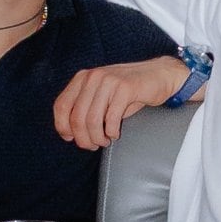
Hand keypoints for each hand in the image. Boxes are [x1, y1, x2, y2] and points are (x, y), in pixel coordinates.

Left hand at [52, 57, 193, 150]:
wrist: (159, 75)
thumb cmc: (130, 90)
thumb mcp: (102, 95)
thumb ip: (85, 106)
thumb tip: (71, 132)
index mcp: (82, 78)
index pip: (61, 105)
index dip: (62, 126)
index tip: (71, 138)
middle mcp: (93, 77)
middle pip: (76, 117)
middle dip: (83, 138)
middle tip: (93, 145)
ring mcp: (109, 81)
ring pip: (92, 120)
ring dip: (97, 137)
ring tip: (105, 141)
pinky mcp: (125, 88)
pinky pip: (111, 118)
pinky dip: (112, 131)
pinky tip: (115, 133)